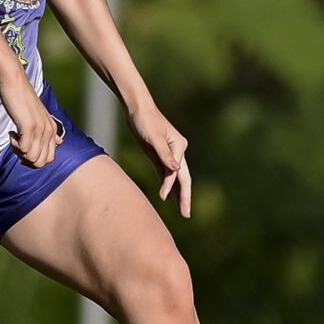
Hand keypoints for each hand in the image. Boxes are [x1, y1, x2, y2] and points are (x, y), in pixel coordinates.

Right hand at [0, 72, 61, 167]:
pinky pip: (23, 150)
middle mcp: (49, 131)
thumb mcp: (40, 116)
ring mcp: (40, 129)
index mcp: (52, 129)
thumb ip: (49, 131)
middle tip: (17, 144)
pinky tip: (11, 134)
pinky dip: (14, 145)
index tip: (23, 146)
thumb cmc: (23, 99)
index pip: (49, 159)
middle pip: (40, 162)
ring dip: (19, 152)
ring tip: (15, 137)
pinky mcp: (30, 127)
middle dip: (26, 158)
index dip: (34, 158)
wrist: (15, 82)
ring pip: (32, 158)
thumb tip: (60, 143)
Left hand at [129, 102, 191, 217]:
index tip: (163, 197)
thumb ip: (165, 155)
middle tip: (186, 215)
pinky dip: (168, 186)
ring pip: (175, 178)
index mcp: (179, 146)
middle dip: (185, 197)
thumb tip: (176, 171)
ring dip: (178, 194)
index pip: (176, 171)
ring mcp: (169, 154)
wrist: (137, 109)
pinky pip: (166, 174)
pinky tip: (168, 197)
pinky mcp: (160, 156)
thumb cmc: (145, 121)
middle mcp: (178, 151)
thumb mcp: (154, 138)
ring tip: (182, 211)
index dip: (171, 185)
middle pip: (183, 178)